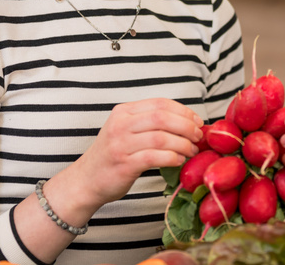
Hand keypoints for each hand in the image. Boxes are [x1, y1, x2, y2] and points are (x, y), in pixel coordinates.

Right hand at [65, 98, 203, 208]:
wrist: (85, 180)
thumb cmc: (112, 156)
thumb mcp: (125, 131)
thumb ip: (149, 123)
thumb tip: (187, 122)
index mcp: (123, 112)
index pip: (160, 103)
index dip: (183, 111)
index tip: (197, 121)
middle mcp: (120, 125)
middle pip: (162, 118)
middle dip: (186, 126)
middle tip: (198, 136)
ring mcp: (121, 144)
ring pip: (161, 137)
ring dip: (182, 144)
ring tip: (191, 150)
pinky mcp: (124, 164)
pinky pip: (154, 157)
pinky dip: (172, 158)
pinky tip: (179, 161)